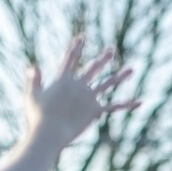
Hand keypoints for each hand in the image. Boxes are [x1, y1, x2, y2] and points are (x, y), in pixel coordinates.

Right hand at [27, 35, 140, 149]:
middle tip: (112, 50)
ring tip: (132, 69)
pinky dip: (126, 104)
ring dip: (121, 76)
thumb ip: (34, 80)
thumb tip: (33, 66)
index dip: (76, 47)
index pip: (70, 59)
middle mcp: (78, 85)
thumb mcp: (32, 95)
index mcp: (63, 80)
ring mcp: (88, 98)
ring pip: (108, 84)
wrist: (49, 132)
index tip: (82, 37)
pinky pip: (114, 107)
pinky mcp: (95, 111)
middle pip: (93, 68)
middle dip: (103, 59)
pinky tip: (139, 102)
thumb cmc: (37, 116)